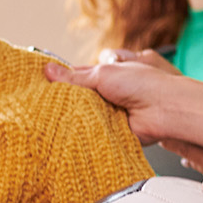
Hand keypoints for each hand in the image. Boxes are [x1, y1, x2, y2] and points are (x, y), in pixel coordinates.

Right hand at [45, 50, 187, 143]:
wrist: (163, 109)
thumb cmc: (142, 83)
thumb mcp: (103, 73)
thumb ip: (74, 76)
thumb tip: (48, 70)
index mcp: (105, 73)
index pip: (75, 76)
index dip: (59, 80)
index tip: (39, 84)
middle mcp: (106, 92)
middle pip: (77, 97)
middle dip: (64, 101)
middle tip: (44, 105)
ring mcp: (109, 111)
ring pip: (83, 115)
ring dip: (75, 117)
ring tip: (56, 119)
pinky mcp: (112, 130)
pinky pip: (93, 131)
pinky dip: (85, 132)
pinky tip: (73, 132)